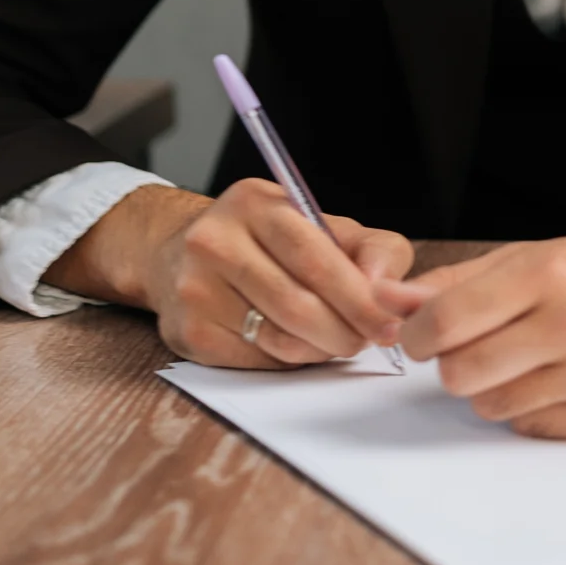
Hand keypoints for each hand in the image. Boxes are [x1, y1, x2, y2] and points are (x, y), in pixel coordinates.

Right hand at [43, 178, 413, 368]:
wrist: (176, 254)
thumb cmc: (266, 241)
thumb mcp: (321, 225)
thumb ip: (370, 249)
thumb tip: (386, 289)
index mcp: (256, 205)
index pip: (316, 257)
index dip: (359, 297)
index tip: (389, 323)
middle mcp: (216, 241)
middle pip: (297, 304)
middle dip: (346, 331)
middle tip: (367, 339)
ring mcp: (195, 288)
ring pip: (279, 339)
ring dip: (320, 349)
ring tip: (334, 340)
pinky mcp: (188, 331)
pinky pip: (257, 360)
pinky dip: (288, 359)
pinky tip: (294, 343)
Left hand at [374, 209, 565, 438]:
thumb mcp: (534, 258)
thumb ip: (455, 282)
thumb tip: (383, 298)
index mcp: (549, 271)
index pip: (444, 320)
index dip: (417, 336)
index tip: (422, 338)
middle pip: (460, 373)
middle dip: (454, 366)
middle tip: (477, 351)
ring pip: (492, 406)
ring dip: (495, 388)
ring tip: (529, 361)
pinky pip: (533, 427)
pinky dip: (533, 409)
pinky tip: (562, 380)